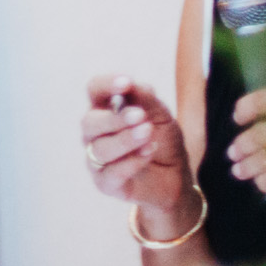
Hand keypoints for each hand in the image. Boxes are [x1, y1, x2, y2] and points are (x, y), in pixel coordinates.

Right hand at [81, 74, 194, 238]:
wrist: (176, 177)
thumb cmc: (163, 140)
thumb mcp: (162, 115)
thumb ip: (146, 99)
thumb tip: (131, 84)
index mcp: (105, 109)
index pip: (95, 90)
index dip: (106, 84)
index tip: (127, 83)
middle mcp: (95, 133)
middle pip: (89, 122)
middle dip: (115, 119)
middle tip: (140, 116)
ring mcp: (97, 159)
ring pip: (100, 148)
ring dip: (126, 140)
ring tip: (149, 134)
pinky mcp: (105, 183)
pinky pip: (111, 173)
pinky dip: (131, 162)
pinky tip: (149, 153)